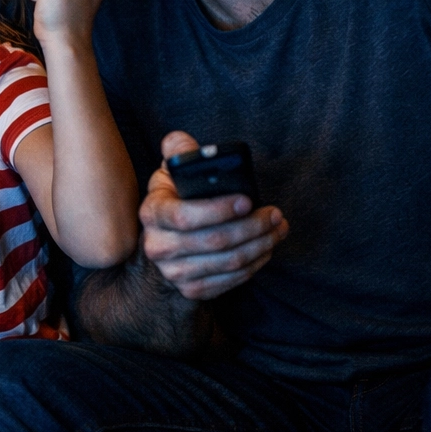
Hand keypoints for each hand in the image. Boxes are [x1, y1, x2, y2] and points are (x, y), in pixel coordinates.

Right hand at [140, 131, 287, 300]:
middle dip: (252, 227)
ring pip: (228, 263)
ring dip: (260, 245)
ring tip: (278, 228)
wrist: (167, 238)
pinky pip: (230, 281)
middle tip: (275, 214)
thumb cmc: (177, 198)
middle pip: (214, 242)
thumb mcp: (173, 172)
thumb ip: (179, 151)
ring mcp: (173, 272)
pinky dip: (255, 264)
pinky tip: (266, 248)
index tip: (248, 201)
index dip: (219, 210)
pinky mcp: (191, 289)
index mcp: (152, 212)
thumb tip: (181, 142)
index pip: (184, 217)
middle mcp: (157, 246)